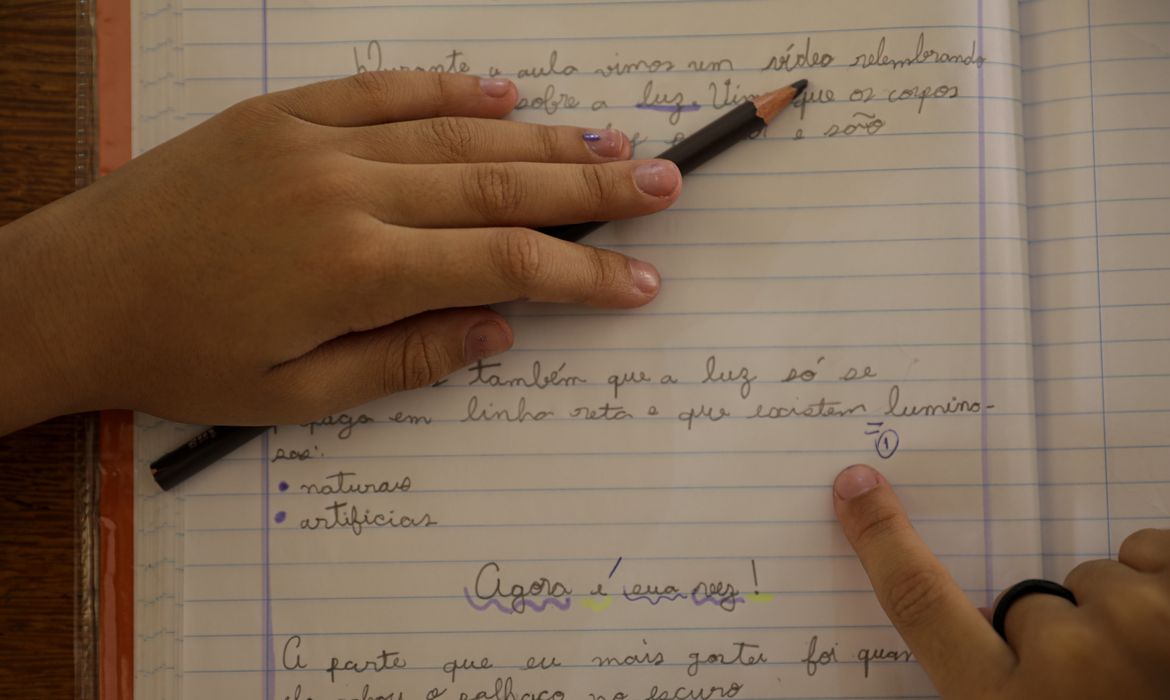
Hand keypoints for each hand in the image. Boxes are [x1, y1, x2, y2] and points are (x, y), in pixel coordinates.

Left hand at [0, 71, 680, 432]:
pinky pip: (382, 89)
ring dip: (541, 138)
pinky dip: (449, 88)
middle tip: (664, 180)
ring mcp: (314, 141)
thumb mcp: (296, 394)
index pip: (502, 263)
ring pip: (454, 132)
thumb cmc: (180, 357)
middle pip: (497, 184)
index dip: (582, 271)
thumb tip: (498, 331)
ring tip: (611, 142)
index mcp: (354, 270)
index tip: (640, 278)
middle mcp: (347, 190)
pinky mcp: (282, 114)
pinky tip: (504, 94)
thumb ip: (407, 360)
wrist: (70, 290)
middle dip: (590, 187)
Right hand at [832, 464, 1169, 698]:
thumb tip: (985, 633)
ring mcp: (1142, 625)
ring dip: (1126, 615)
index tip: (856, 488)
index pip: (919, 604)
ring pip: (1102, 577)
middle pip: (1035, 602)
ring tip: (1159, 670)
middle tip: (1112, 692)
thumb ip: (996, 688)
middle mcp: (1067, 661)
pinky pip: (1153, 551)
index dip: (882, 541)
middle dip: (1065, 635)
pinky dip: (1166, 583)